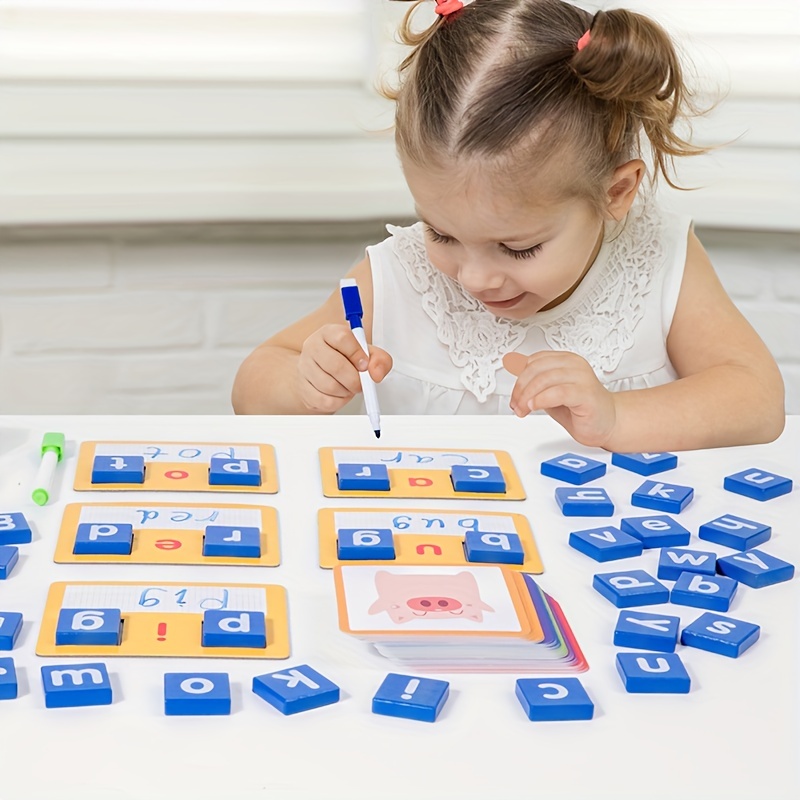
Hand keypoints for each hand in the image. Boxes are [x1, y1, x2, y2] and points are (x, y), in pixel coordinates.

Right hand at [296, 323, 391, 413]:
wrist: (322, 372)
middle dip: (354, 380)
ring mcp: (305, 367)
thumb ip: (379, 359)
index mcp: (329, 333)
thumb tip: (376, 373)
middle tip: (360, 382)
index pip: (342, 338)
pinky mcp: (303, 388)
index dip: (357, 354)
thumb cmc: (345, 360)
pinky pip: (324, 400)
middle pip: (335, 365)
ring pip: (330, 386)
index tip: (365, 365)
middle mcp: (313, 347)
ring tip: (349, 387)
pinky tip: (340, 394)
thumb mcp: (366, 353)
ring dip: (346, 392)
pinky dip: (338, 402)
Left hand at [503, 351, 617, 447]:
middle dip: (520, 388)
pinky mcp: (586, 393)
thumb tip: (516, 381)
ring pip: (544, 378)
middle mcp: (574, 365)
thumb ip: (537, 386)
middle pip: (536, 368)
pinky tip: (534, 407)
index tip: (513, 395)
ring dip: (527, 396)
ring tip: (523, 409)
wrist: (609, 423)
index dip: (518, 378)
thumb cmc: (584, 409)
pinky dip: (541, 400)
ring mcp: (582, 377)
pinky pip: (558, 392)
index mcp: (566, 360)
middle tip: (516, 404)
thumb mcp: (553, 393)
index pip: (534, 360)